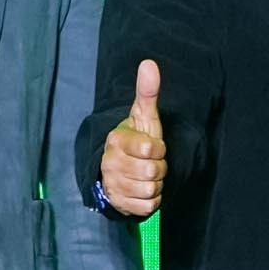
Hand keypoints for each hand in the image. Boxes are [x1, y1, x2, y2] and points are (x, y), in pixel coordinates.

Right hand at [97, 62, 166, 217]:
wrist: (122, 170)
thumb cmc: (137, 141)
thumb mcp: (145, 117)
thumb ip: (147, 92)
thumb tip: (149, 63)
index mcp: (116, 140)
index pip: (151, 149)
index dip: (159, 149)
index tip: (152, 147)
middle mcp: (109, 163)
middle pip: (153, 171)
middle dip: (159, 168)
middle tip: (151, 163)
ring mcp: (112, 185)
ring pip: (151, 189)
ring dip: (156, 184)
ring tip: (146, 176)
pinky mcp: (118, 203)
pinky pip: (148, 206)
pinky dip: (152, 200)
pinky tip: (143, 190)